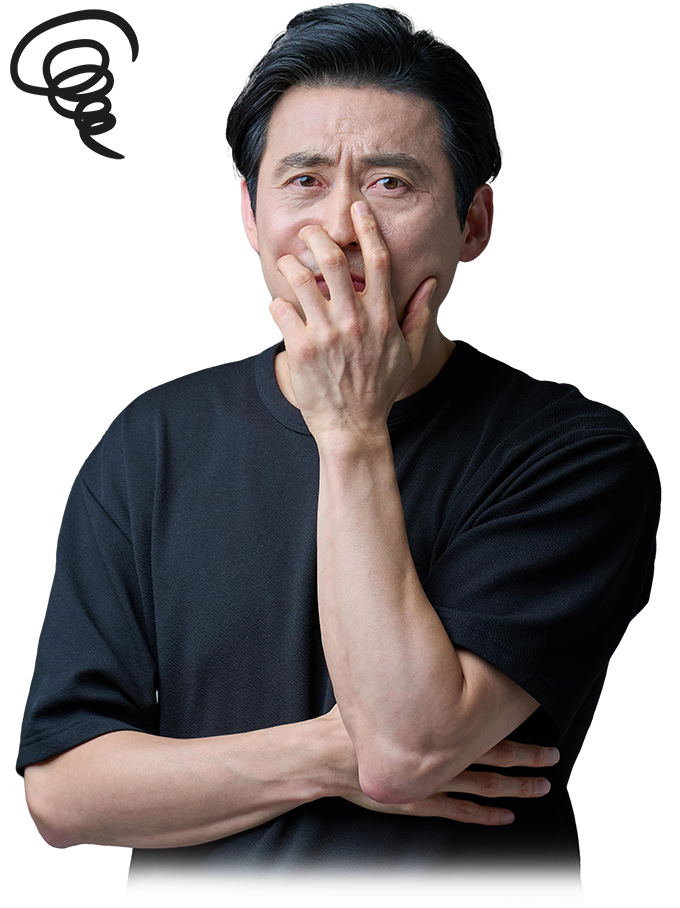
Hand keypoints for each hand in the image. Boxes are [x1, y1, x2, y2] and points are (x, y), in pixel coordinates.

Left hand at [270, 201, 436, 441]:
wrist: (352, 426)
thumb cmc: (380, 389)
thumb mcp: (409, 353)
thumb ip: (420, 315)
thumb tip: (432, 283)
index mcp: (382, 317)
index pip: (378, 261)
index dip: (367, 228)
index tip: (356, 208)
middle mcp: (355, 321)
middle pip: (335, 260)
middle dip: (318, 237)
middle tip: (308, 232)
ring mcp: (326, 334)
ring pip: (302, 279)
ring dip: (291, 264)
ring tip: (288, 263)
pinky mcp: (300, 348)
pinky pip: (282, 310)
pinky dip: (278, 301)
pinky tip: (281, 304)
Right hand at [318, 704, 557, 826]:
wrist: (324, 755)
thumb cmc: (351, 718)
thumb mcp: (384, 689)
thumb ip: (410, 680)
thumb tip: (428, 647)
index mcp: (433, 726)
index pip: (485, 727)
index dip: (514, 726)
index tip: (540, 721)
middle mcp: (438, 756)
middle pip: (494, 758)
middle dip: (527, 758)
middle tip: (554, 757)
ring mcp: (430, 784)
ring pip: (483, 787)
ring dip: (515, 787)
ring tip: (542, 787)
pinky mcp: (418, 803)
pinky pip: (459, 812)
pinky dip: (485, 815)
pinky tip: (506, 816)